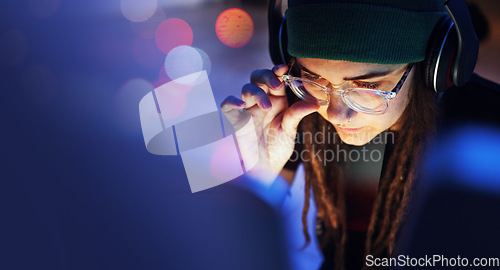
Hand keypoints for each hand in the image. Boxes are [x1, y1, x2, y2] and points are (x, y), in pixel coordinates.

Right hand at [221, 64, 318, 184]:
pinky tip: (240, 105)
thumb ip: (297, 114)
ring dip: (256, 93)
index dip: (278, 70)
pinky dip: (231, 101)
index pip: (276, 79)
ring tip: (267, 107)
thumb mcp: (289, 130)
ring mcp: (248, 111)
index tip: (284, 67)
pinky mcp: (237, 121)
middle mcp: (262, 102)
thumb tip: (315, 103)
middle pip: (258, 78)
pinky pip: (227, 106)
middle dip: (266, 76)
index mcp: (277, 101)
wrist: (265, 169)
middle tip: (277, 85)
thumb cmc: (277, 148)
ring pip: (246, 89)